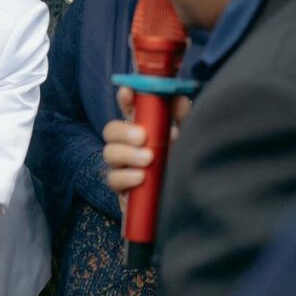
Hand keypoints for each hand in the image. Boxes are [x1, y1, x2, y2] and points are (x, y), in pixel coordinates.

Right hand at [103, 87, 192, 211]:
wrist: (185, 203)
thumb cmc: (182, 166)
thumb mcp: (187, 140)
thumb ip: (183, 120)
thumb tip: (178, 99)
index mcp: (144, 128)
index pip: (128, 108)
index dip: (125, 98)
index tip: (127, 91)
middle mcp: (129, 145)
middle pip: (110, 130)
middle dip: (123, 131)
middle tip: (142, 137)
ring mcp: (122, 166)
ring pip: (109, 153)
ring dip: (127, 154)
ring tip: (148, 159)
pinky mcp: (121, 188)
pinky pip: (112, 179)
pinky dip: (125, 176)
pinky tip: (141, 178)